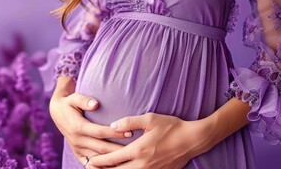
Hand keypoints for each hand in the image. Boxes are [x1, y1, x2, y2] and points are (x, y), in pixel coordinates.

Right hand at [49, 89, 132, 165]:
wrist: (57, 114)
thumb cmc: (69, 104)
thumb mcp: (74, 98)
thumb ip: (84, 100)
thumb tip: (95, 104)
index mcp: (77, 127)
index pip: (100, 132)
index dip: (115, 133)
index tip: (130, 132)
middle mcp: (77, 140)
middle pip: (102, 148)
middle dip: (119, 148)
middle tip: (136, 147)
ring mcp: (77, 149)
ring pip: (98, 158)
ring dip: (113, 159)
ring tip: (129, 158)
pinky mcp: (77, 154)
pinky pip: (90, 163)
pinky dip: (102, 166)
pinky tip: (115, 165)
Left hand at [87, 112, 211, 168]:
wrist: (193, 140)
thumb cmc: (171, 127)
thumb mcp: (149, 119)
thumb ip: (129, 122)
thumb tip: (112, 125)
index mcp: (138, 150)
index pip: (112, 159)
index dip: (98, 161)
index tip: (89, 160)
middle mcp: (143, 164)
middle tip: (90, 167)